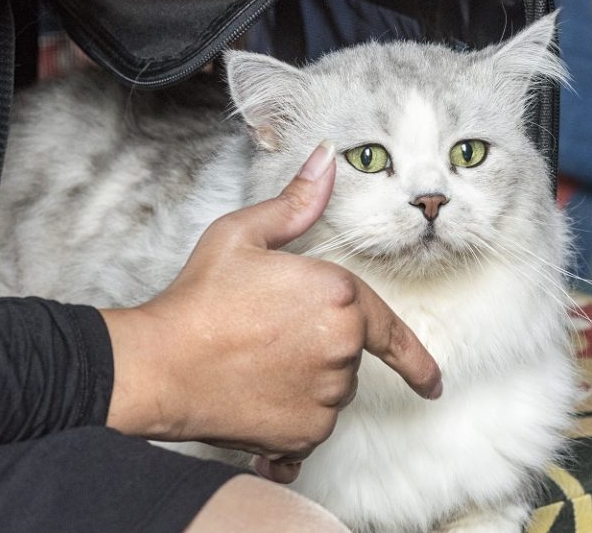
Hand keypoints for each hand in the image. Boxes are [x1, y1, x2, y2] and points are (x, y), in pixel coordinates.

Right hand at [101, 142, 441, 482]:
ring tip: (251, 365)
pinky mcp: (304, 435)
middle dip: (315, 348)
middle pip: (348, 355)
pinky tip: (253, 399)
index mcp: (338, 295)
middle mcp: (342, 348)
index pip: (390, 330)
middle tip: (261, 337)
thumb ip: (296, 203)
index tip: (431, 381)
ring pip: (330, 392)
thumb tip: (327, 158)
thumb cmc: (198, 300)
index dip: (414, 359)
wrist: (160, 365)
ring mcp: (325, 395)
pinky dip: (290, 419)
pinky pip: (310, 427)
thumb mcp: (242, 235)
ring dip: (304, 382)